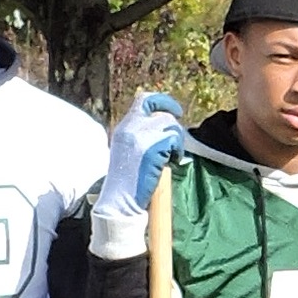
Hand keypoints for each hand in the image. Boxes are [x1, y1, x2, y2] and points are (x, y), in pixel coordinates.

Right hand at [99, 92, 189, 219]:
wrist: (120, 198)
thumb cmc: (126, 180)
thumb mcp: (128, 150)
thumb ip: (141, 135)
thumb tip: (166, 127)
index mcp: (124, 127)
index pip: (145, 99)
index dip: (163, 101)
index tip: (175, 111)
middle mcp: (132, 127)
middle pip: (163, 114)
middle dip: (175, 128)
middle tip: (176, 145)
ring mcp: (142, 136)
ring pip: (172, 126)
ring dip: (177, 142)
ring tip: (172, 156)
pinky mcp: (153, 147)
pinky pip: (174, 140)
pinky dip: (178, 151)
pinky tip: (173, 162)